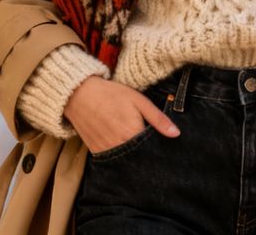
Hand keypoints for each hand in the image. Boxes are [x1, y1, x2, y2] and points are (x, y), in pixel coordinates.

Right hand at [63, 76, 179, 152]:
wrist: (79, 94)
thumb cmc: (111, 94)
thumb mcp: (139, 101)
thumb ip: (158, 119)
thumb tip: (176, 133)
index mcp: (133, 134)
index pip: (153, 150)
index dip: (160, 149)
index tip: (164, 149)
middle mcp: (120, 146)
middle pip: (141, 159)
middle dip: (147, 156)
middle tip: (152, 151)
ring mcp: (107, 151)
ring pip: (127, 162)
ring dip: (134, 158)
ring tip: (136, 148)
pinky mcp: (96, 152)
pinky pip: (113, 160)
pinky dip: (120, 157)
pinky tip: (123, 148)